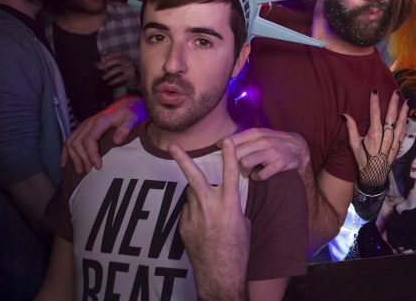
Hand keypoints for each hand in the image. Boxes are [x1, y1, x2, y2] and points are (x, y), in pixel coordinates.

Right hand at [60, 96, 145, 172]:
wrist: (126, 106)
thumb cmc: (129, 113)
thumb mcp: (131, 119)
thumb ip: (125, 129)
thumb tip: (116, 141)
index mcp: (100, 121)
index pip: (89, 139)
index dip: (91, 154)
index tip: (98, 166)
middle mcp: (89, 123)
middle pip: (77, 143)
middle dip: (82, 159)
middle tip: (89, 170)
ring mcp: (84, 126)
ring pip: (70, 142)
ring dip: (73, 158)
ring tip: (80, 170)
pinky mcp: (82, 128)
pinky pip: (68, 140)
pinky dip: (65, 152)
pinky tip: (64, 163)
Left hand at [96, 52, 137, 87]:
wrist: (137, 80)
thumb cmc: (125, 72)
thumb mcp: (119, 66)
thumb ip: (110, 64)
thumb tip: (97, 65)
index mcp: (125, 58)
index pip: (118, 54)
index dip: (111, 55)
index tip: (104, 58)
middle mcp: (128, 61)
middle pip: (117, 60)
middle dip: (107, 64)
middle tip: (99, 68)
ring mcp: (130, 68)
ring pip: (118, 69)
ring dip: (109, 73)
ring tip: (103, 78)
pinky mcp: (131, 75)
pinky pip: (122, 77)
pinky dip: (115, 80)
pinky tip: (110, 83)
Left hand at [170, 137, 248, 300]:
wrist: (220, 275)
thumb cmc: (238, 250)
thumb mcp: (242, 223)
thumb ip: (230, 205)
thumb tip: (221, 199)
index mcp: (230, 205)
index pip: (230, 174)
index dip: (229, 155)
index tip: (227, 140)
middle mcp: (210, 207)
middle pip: (194, 177)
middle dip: (183, 160)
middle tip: (173, 146)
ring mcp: (193, 217)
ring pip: (191, 195)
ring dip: (198, 195)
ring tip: (209, 211)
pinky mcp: (183, 227)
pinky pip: (188, 211)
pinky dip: (194, 212)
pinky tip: (202, 226)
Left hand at [228, 128, 309, 180]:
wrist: (299, 147)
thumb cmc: (274, 141)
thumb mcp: (260, 134)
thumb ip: (243, 138)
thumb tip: (220, 143)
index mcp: (255, 133)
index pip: (232, 140)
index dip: (222, 148)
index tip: (219, 153)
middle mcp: (262, 141)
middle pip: (236, 153)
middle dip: (232, 162)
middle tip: (235, 167)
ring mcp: (271, 152)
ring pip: (245, 163)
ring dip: (244, 170)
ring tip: (247, 171)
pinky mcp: (279, 164)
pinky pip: (260, 175)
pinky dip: (257, 177)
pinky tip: (258, 176)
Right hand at [343, 91, 407, 187]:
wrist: (373, 178)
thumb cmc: (363, 161)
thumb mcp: (354, 146)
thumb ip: (351, 130)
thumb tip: (345, 115)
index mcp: (374, 136)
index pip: (375, 116)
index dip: (375, 103)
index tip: (375, 92)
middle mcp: (386, 138)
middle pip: (391, 118)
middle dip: (394, 104)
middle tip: (396, 92)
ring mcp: (394, 143)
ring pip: (400, 125)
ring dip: (404, 113)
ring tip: (407, 101)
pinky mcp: (398, 147)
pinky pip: (403, 133)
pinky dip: (405, 124)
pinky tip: (407, 118)